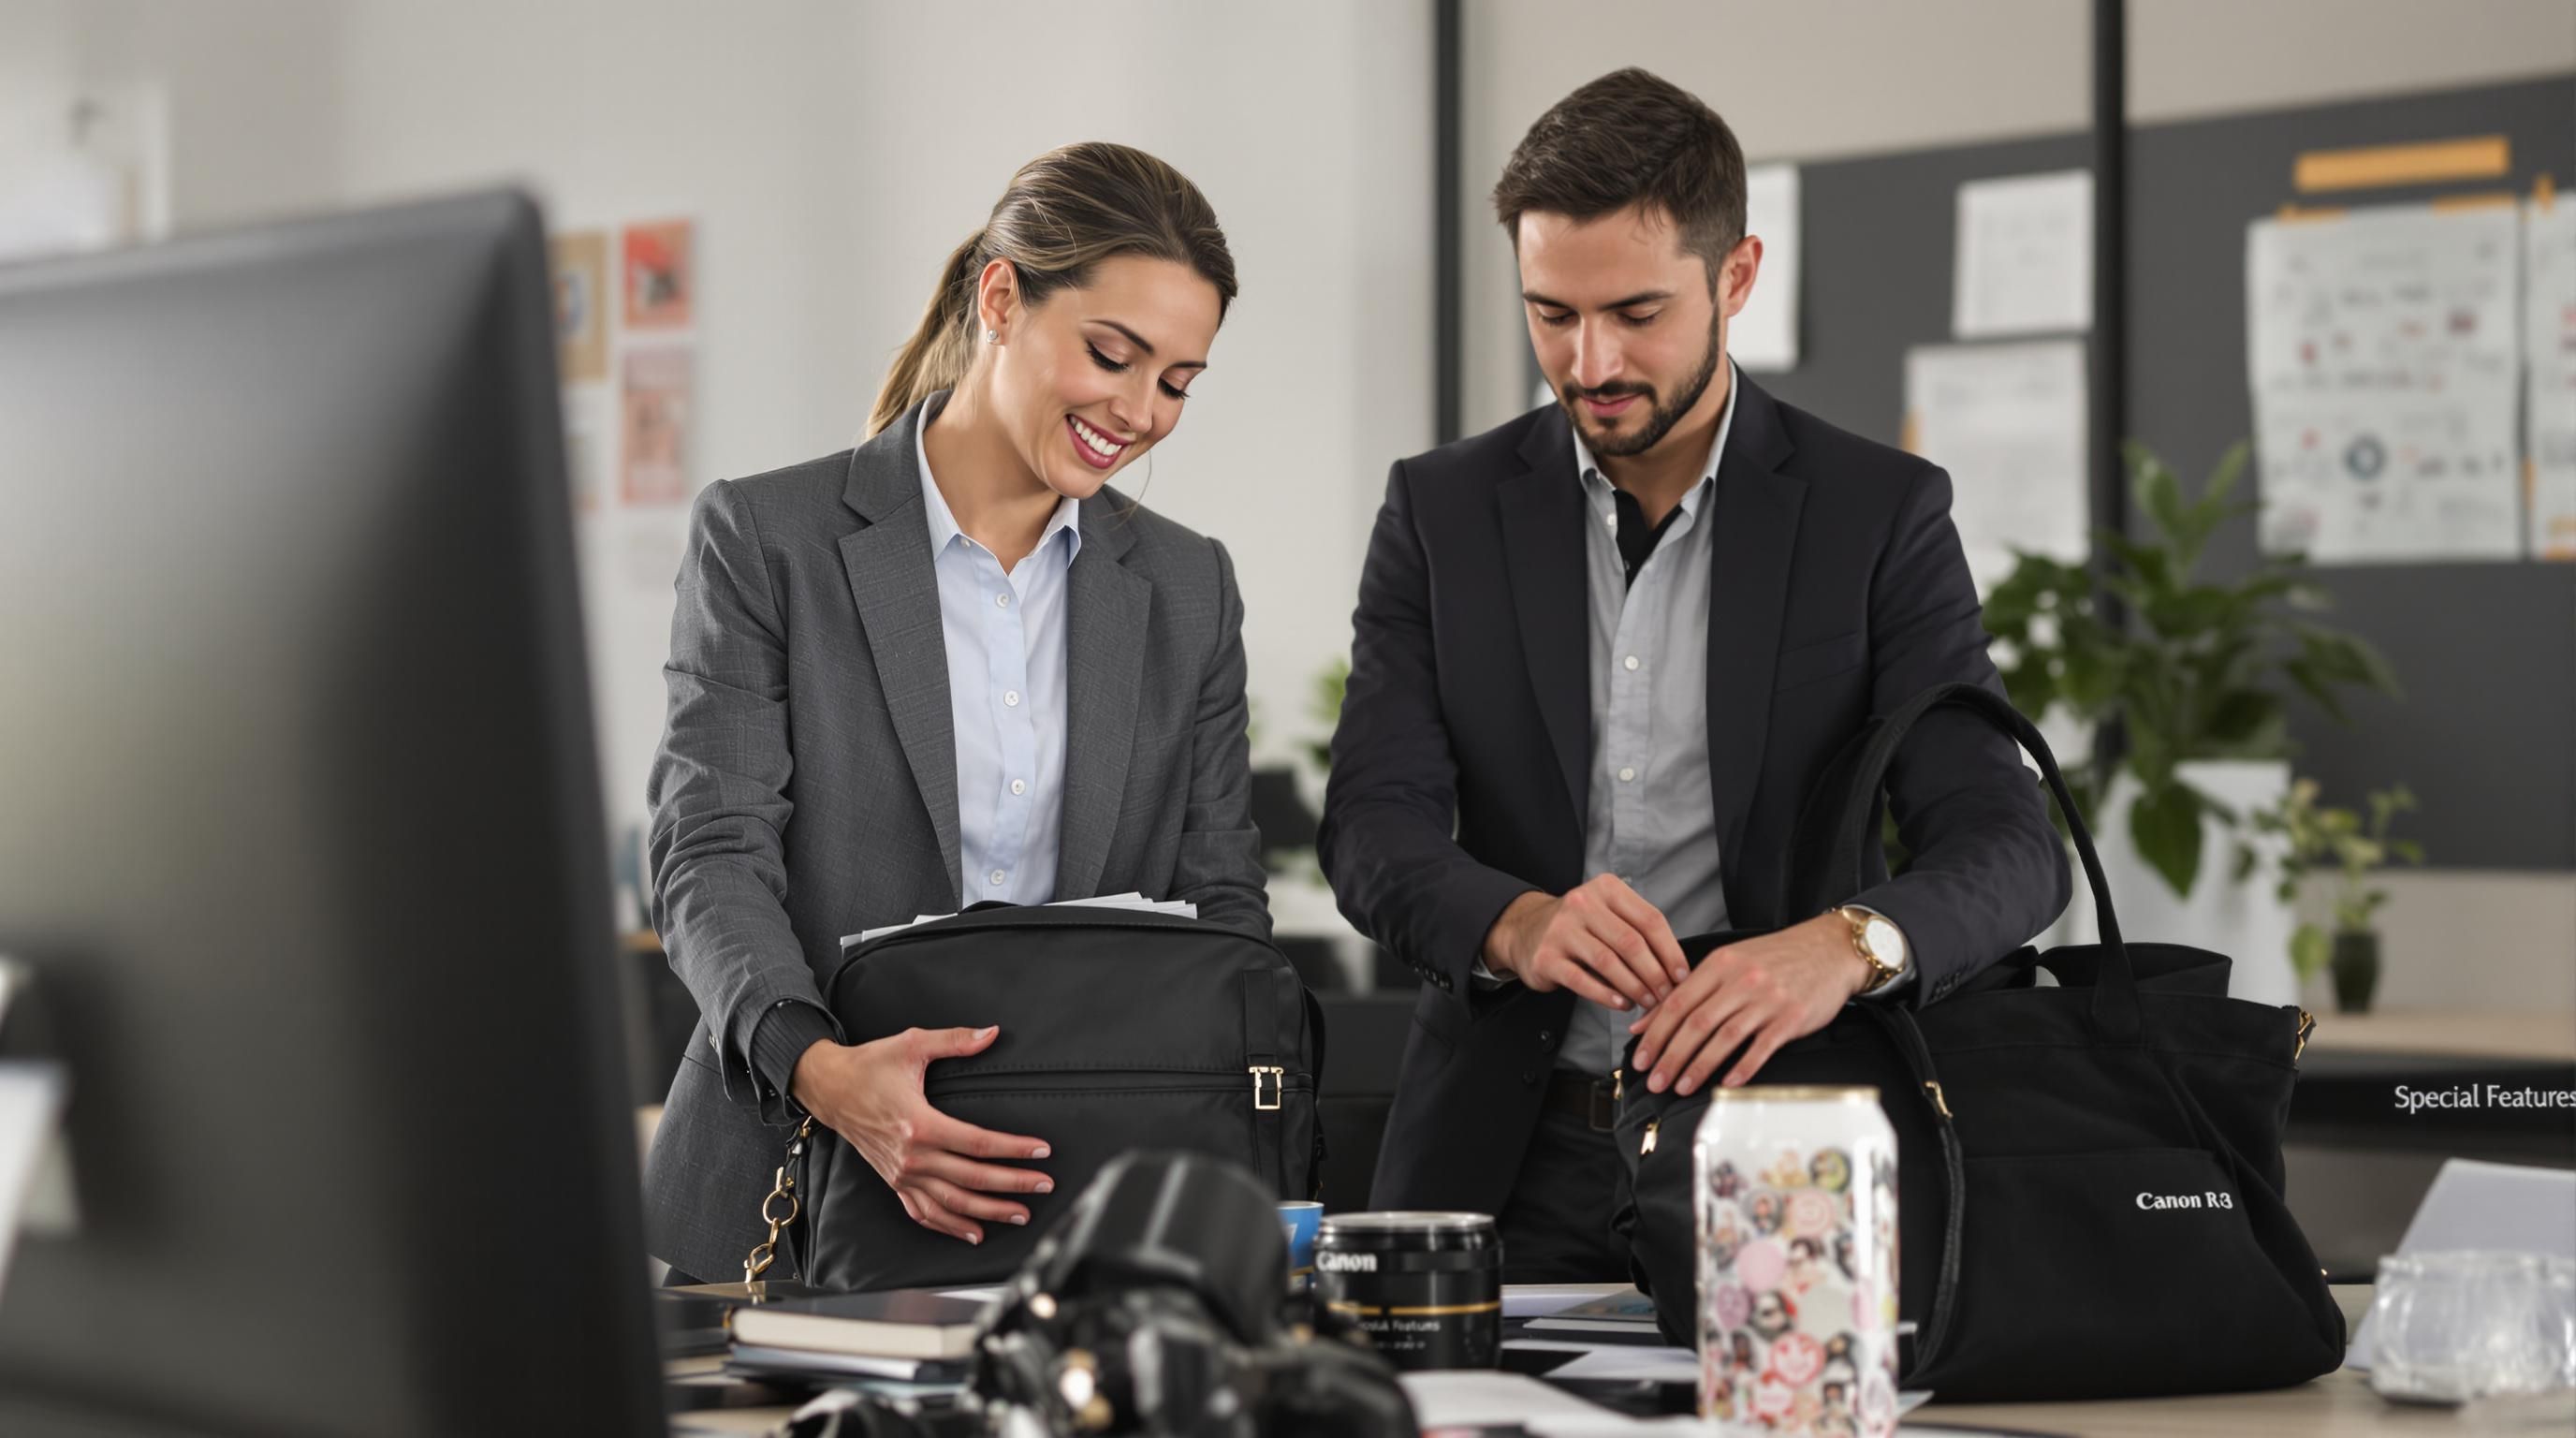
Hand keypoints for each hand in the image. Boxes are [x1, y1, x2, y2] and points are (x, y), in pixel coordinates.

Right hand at [790, 1026, 1051, 1245]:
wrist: (830, 1088)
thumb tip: (992, 1033)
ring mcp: (901, 1174)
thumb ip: (955, 1040)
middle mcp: (912, 1156)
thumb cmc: (870, 1066)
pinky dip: (950, 1226)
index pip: (979, 1143)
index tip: (1042, 1150)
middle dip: (1013, 1184)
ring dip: (989, 1212)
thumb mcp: (912, 1045)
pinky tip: (974, 1233)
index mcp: (920, 1124)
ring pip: (952, 1204)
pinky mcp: (893, 1182)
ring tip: (1021, 1214)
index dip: (1014, 1149)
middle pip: (972, 1179)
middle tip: (1045, 1184)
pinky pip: (923, 1212)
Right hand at [1482, 875, 1688, 1011]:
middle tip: (1667, 995)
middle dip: (1655, 974)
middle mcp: (1583, 903)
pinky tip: (1621, 1004)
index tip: (1682, 975)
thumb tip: (1675, 969)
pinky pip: (1582, 979)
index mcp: (1607, 889)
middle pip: (1631, 942)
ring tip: (1647, 1002)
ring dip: (1634, 987)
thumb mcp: (1608, 914)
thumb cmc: (1579, 927)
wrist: (1525, 930)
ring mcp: (1562, 929)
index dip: (1671, 951)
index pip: (1650, 920)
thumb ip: (1638, 932)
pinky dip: (1606, 995)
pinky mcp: (1546, 957)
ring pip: (1608, 961)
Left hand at [1624, 914, 1871, 1094]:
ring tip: (1681, 1087)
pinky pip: (1762, 1047)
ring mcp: (1767, 999)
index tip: (1641, 1059)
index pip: (1677, 1003)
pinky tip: (1726, 1084)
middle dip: (1671, 1057)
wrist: (1828, 950)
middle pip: (1696, 1024)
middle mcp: (1741, 980)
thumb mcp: (1727, 963)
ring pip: (1724, 1037)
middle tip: (1655, 1082)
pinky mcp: (1791, 1017)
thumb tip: (1644, 1022)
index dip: (1655, 1034)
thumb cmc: (1773, 959)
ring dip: (1699, 1067)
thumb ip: (1687, 991)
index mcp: (1719, 964)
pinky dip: (1742, 1067)